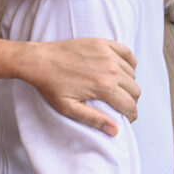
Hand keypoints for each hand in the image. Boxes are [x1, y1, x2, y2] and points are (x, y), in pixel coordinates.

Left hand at [21, 38, 139, 135]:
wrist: (38, 60)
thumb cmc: (50, 86)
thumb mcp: (68, 107)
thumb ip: (93, 118)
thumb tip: (116, 130)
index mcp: (104, 87)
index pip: (130, 105)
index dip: (131, 115)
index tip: (128, 118)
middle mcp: (110, 69)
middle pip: (135, 90)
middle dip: (131, 101)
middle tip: (121, 104)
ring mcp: (108, 54)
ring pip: (132, 73)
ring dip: (128, 83)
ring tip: (117, 89)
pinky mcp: (103, 43)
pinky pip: (128, 53)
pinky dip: (129, 63)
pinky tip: (121, 70)